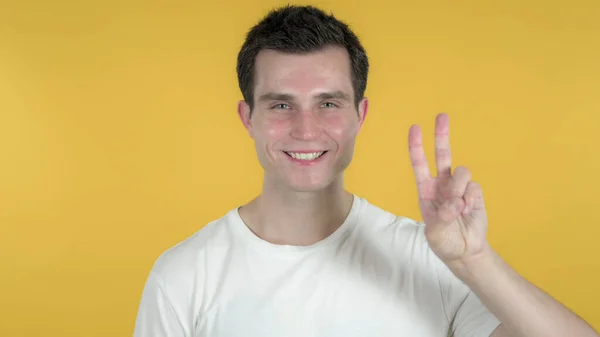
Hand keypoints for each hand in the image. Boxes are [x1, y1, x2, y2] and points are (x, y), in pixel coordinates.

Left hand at [408, 113, 489, 265]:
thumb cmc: (443, 240)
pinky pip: (474, 187)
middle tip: (442, 116)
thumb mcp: (435, 232)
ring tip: (458, 207)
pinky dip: (471, 199)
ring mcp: (459, 187)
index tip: (415, 128)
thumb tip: (455, 202)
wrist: (464, 250)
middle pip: (442, 154)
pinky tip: (468, 210)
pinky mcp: (474, 193)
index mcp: (426, 190)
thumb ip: (443, 217)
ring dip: (459, 189)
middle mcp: (442, 184)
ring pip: (461, 172)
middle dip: (441, 135)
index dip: (416, 146)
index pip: (420, 164)